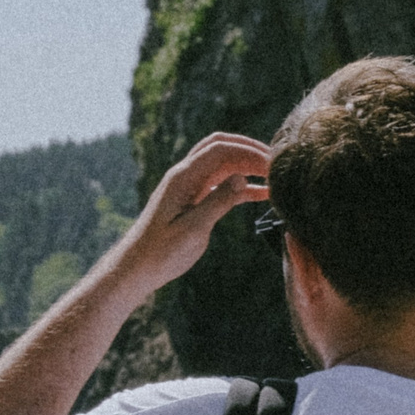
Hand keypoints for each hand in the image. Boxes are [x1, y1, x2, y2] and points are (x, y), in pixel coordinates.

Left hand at [109, 132, 271, 295]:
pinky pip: (221, 184)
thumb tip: (243, 178)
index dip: (248, 152)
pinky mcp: (194, 199)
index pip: (220, 150)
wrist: (138, 266)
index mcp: (183, 177)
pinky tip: (263, 193)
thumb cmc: (161, 252)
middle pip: (222, 147)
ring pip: (223, 163)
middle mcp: (186, 175)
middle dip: (249, 150)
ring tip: (274, 174)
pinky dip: (242, 185)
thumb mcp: (193, 229)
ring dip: (247, 165)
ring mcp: (190, 186)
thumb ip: (218, 201)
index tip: (272, 164)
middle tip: (277, 162)